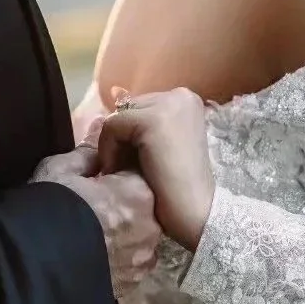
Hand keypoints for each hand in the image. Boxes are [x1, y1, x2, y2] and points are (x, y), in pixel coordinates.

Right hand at [32, 147, 160, 294]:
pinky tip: (98, 256)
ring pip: (140, 236)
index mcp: (137, 191)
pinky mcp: (133, 283)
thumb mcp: (60, 170)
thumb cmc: (48, 209)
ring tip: (96, 235)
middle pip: (143, 205)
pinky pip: (133, 262)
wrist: (33, 265)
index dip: (117, 174)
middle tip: (95, 208)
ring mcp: (142, 258)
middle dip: (124, 204)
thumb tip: (99, 142)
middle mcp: (150, 225)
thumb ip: (86, 155)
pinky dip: (121, 258)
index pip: (137, 171)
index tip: (98, 181)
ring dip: (125, 232)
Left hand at [98, 88, 215, 252]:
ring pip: (117, 118)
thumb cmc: (179, 185)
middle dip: (122, 139)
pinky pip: (112, 127)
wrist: (196, 212)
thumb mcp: (161, 144)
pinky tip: (118, 171)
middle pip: (128, 109)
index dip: (131, 135)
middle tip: (128, 168)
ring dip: (113, 146)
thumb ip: (141, 123)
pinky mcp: (152, 119)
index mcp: (187, 100)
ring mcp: (168, 105)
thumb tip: (113, 92)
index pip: (141, 106)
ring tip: (123, 172)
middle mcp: (180, 95)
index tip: (136, 161)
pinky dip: (108, 151)